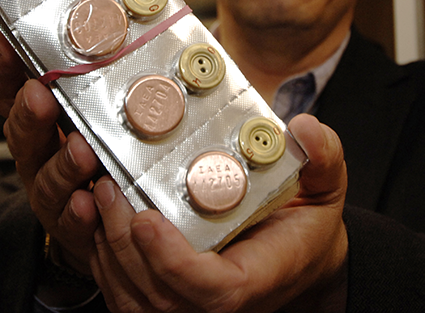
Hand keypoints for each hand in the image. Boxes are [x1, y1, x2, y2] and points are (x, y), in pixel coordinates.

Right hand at [0, 30, 101, 274]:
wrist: (92, 222)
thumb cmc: (89, 152)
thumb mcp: (82, 108)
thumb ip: (84, 75)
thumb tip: (107, 18)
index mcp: (33, 119)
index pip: (3, 91)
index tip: (4, 41)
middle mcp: (34, 152)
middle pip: (20, 131)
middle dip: (29, 112)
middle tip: (39, 95)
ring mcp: (48, 190)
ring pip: (46, 176)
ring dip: (62, 162)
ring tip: (81, 150)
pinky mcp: (69, 223)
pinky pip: (70, 219)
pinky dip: (77, 211)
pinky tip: (87, 202)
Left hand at [90, 113, 348, 312]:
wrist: (300, 257)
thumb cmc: (307, 223)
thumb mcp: (326, 186)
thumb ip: (324, 158)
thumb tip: (304, 129)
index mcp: (259, 278)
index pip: (212, 290)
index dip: (173, 261)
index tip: (146, 218)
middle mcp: (221, 304)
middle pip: (159, 297)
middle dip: (122, 243)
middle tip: (107, 186)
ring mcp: (193, 307)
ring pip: (135, 302)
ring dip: (106, 249)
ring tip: (98, 195)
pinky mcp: (170, 301)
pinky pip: (127, 298)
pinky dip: (105, 262)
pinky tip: (98, 219)